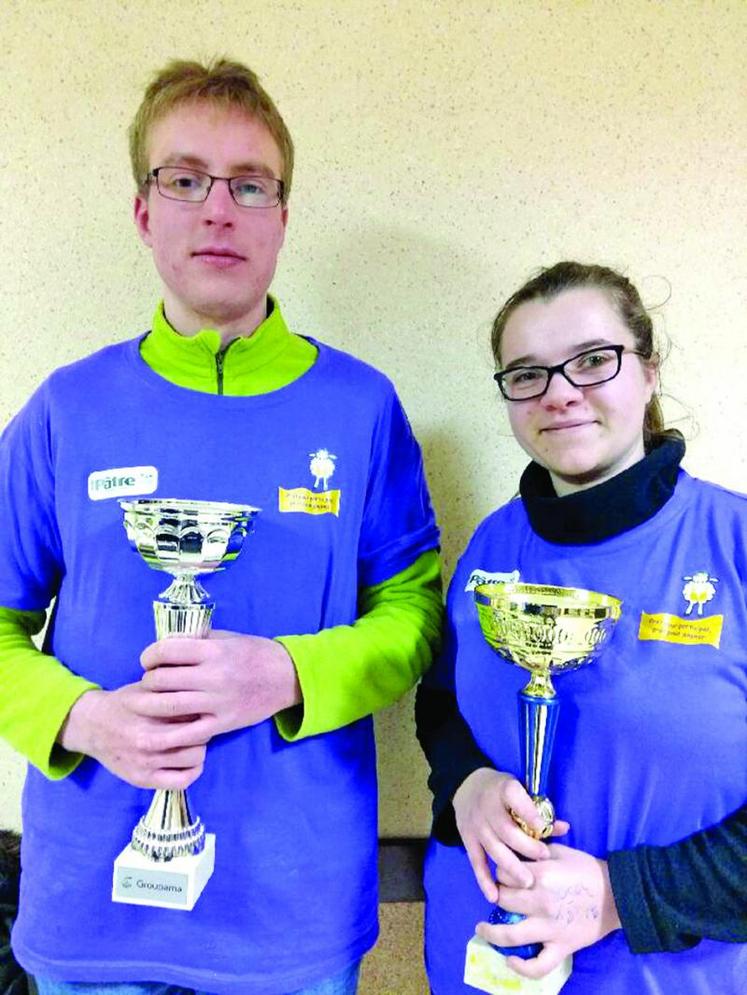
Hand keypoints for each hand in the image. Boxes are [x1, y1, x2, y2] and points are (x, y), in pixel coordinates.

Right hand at [58, 683, 210, 788]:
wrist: (92, 726)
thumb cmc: (125, 704)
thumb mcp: (146, 688)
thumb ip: (172, 688)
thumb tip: (203, 691)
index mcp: (151, 711)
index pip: (194, 712)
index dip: (203, 709)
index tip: (202, 709)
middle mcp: (148, 738)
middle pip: (199, 734)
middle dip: (204, 728)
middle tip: (200, 726)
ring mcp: (145, 761)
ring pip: (194, 757)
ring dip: (199, 748)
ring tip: (193, 742)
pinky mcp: (143, 779)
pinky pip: (181, 781)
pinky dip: (193, 772)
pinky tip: (190, 762)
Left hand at [139, 630, 301, 736]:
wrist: (286, 677)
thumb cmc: (253, 653)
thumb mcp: (226, 638)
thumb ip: (197, 640)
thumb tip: (165, 643)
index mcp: (212, 651)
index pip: (165, 651)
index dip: (149, 656)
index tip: (148, 660)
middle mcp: (213, 676)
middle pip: (162, 680)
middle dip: (147, 681)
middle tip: (148, 682)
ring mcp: (217, 703)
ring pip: (168, 707)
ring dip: (149, 704)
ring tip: (148, 702)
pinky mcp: (222, 724)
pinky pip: (187, 734)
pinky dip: (166, 735)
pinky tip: (156, 732)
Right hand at [453, 768, 567, 899]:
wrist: (468, 787)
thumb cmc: (503, 791)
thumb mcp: (521, 790)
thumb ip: (541, 810)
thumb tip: (564, 828)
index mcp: (504, 789)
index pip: (515, 797)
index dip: (529, 813)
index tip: (543, 828)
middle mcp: (487, 807)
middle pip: (506, 830)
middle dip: (526, 847)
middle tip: (543, 858)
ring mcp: (476, 825)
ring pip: (494, 848)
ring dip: (511, 867)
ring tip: (528, 882)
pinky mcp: (467, 839)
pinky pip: (476, 862)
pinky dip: (484, 880)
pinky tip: (495, 896)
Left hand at [476, 844, 621, 977]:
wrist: (617, 894)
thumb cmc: (587, 868)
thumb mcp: (559, 850)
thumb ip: (535, 852)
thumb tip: (515, 854)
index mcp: (540, 875)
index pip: (504, 873)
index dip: (501, 871)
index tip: (505, 873)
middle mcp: (540, 903)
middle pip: (503, 900)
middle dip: (498, 895)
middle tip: (501, 895)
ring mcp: (550, 928)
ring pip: (511, 935)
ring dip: (491, 933)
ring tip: (482, 928)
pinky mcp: (561, 947)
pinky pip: (539, 965)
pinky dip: (522, 967)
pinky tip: (510, 960)